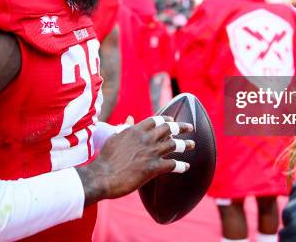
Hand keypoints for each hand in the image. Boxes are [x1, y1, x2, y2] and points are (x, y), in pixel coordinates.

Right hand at [76, 116, 194, 205]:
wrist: (103, 176)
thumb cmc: (106, 158)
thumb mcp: (114, 138)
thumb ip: (124, 128)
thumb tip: (130, 118)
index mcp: (136, 130)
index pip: (156, 120)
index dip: (166, 119)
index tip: (172, 120)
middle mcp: (146, 138)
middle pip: (169, 128)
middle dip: (181, 127)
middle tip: (189, 127)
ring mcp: (151, 152)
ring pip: (174, 145)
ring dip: (185, 144)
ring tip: (192, 144)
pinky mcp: (153, 168)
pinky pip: (172, 164)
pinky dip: (181, 166)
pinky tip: (186, 167)